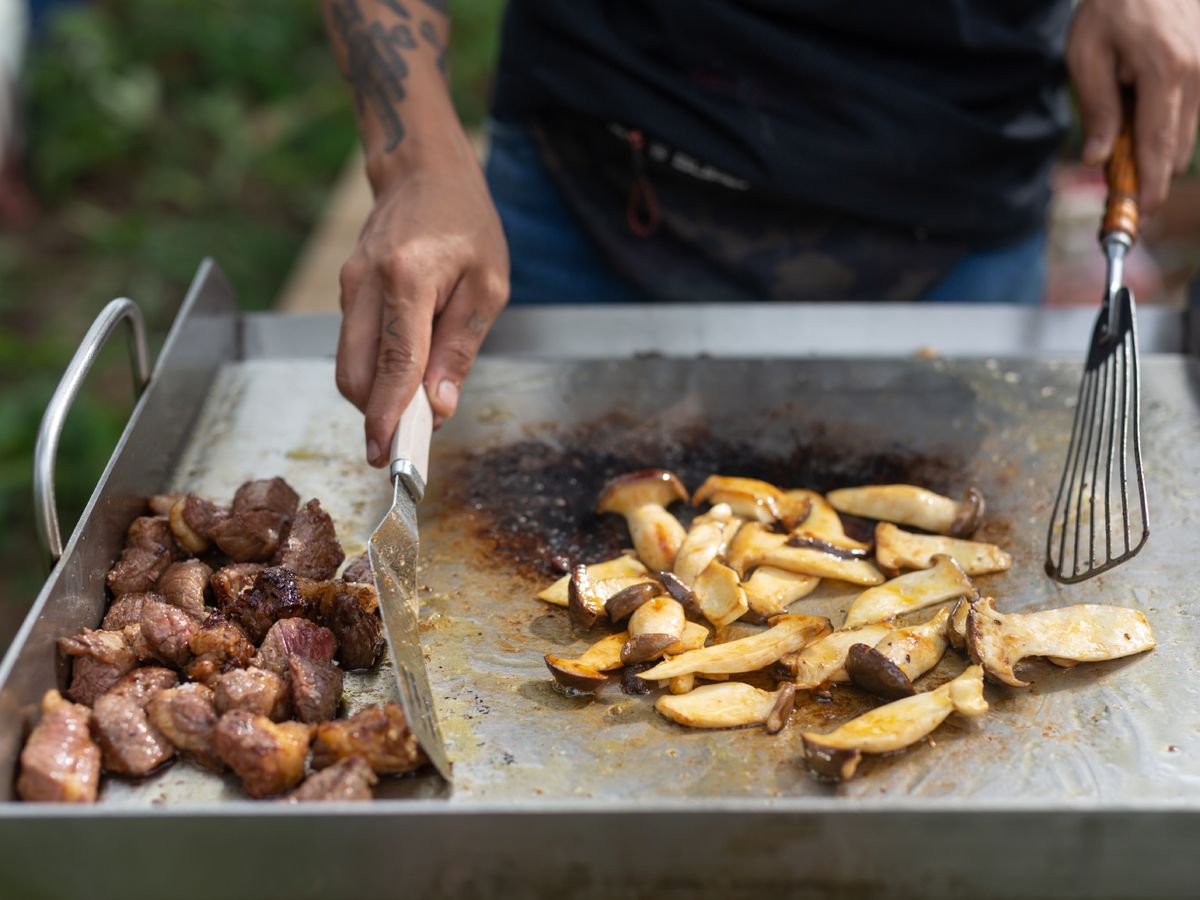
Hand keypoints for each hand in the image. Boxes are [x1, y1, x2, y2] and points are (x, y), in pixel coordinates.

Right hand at [336, 145, 508, 466]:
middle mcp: (366, 285)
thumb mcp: (487, 285)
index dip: (387, 416)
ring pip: (348, 365)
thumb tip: (440, 405)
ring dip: (376, 396)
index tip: (387, 457)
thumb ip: (461, 346)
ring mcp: (348, 288)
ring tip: (415, 409)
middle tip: (408, 444)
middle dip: (376, 416)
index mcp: (407, 279)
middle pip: (354, 374)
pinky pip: (353, 346)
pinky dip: (374, 371)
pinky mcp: (345, 292)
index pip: (393, 363)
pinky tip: (405, 374)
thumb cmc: (465, 224)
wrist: (422, 172)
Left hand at [1067, 0, 1199, 212]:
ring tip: (1120, 136)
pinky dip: (1165, 124)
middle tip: (1116, 182)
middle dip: (1149, 171)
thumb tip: (1096, 158)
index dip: (1150, 185)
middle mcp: (1199, 70)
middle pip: (1177, 146)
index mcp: (1166, 70)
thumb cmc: (1110, 5)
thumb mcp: (1087, 54)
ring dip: (1155, 146)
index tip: (1140, 215)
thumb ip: (1096, 108)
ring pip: (1186, 132)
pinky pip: (1190, 111)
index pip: (1159, 144)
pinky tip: (1137, 111)